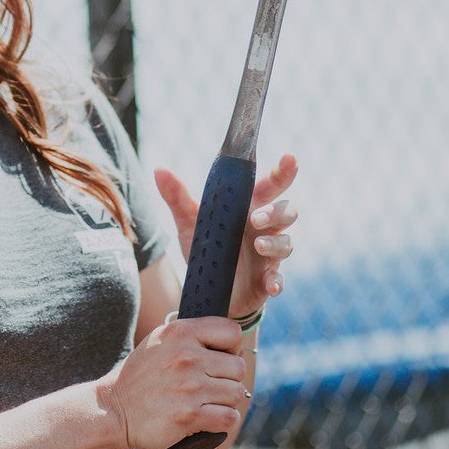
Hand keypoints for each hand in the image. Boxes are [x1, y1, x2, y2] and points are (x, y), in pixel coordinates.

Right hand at [101, 315, 248, 448]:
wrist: (114, 409)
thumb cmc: (140, 376)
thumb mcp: (159, 341)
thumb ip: (190, 335)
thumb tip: (228, 340)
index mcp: (180, 333)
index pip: (232, 332)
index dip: (232, 348)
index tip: (219, 359)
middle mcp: (186, 357)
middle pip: (238, 367)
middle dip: (228, 378)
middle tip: (210, 386)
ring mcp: (189, 387)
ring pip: (237, 393)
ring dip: (226, 401)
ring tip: (206, 402)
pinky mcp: (190, 416)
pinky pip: (230, 418)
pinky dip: (223, 421)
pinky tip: (208, 418)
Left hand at [156, 154, 298, 317]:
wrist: (206, 290)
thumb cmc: (206, 248)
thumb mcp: (189, 223)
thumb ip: (177, 197)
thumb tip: (158, 169)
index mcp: (247, 208)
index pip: (270, 185)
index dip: (283, 171)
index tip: (290, 158)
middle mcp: (263, 228)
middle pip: (286, 211)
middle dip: (278, 211)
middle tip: (256, 218)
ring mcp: (267, 255)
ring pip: (286, 242)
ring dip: (276, 243)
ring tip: (259, 245)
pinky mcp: (266, 279)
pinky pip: (278, 279)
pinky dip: (277, 281)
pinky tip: (271, 285)